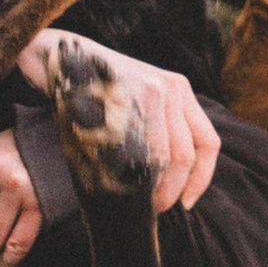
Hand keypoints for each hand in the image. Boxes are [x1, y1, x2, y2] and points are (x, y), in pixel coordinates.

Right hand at [16, 30, 220, 213]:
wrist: (60, 57)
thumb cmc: (97, 90)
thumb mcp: (138, 100)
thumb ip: (157, 129)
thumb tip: (171, 182)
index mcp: (180, 90)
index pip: (208, 142)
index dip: (201, 179)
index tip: (187, 202)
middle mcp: (172, 88)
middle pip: (186, 154)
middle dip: (173, 190)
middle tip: (156, 208)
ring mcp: (151, 89)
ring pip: (164, 155)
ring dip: (154, 188)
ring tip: (139, 202)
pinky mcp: (126, 96)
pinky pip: (138, 147)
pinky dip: (134, 173)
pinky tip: (122, 183)